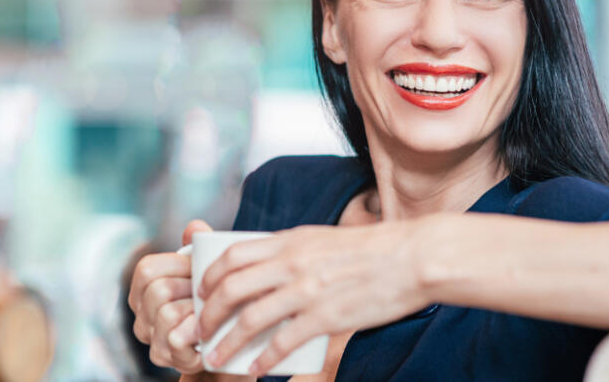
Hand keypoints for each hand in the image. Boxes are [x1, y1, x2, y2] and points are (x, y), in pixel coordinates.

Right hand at [128, 219, 211, 373]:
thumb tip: (196, 227)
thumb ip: (197, 249)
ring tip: (210, 312)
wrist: (224, 348)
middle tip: (208, 294)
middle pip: (158, 289)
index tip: (199, 270)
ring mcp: (150, 338)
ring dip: (196, 310)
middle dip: (190, 289)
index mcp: (143, 290)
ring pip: (167, 313)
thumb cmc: (213, 306)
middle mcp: (140, 314)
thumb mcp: (206, 274)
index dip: (178, 265)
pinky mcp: (165, 357)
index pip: (147, 268)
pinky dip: (195, 331)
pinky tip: (208, 331)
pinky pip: (175, 337)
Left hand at [196, 222, 428, 375]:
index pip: (231, 256)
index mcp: (288, 242)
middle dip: (207, 314)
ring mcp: (307, 291)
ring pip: (250, 319)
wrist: (410, 258)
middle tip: (198, 331)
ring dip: (226, 342)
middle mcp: (291, 264)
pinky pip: (283, 342)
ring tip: (215, 357)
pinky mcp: (326, 317)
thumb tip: (263, 267)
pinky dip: (263, 359)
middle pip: (231, 288)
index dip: (208, 278)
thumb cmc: (367, 250)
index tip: (200, 295)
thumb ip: (290, 251)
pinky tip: (254, 369)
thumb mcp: (319, 239)